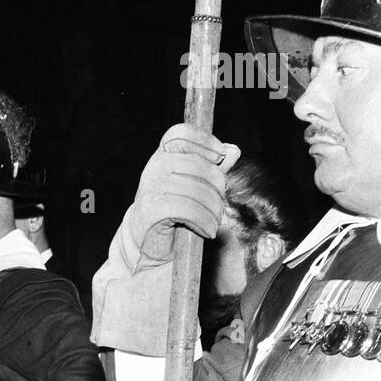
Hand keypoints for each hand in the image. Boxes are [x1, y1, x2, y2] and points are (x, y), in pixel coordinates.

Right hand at [129, 125, 239, 267]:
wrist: (147, 246)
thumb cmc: (172, 214)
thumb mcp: (193, 187)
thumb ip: (211, 168)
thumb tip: (233, 150)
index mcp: (162, 156)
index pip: (182, 134)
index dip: (205, 141)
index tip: (220, 157)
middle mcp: (154, 168)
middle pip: (198, 165)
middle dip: (217, 186)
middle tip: (219, 204)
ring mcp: (151, 188)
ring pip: (197, 190)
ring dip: (213, 209)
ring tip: (214, 221)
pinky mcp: (152, 210)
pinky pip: (189, 210)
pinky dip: (204, 222)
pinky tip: (207, 230)